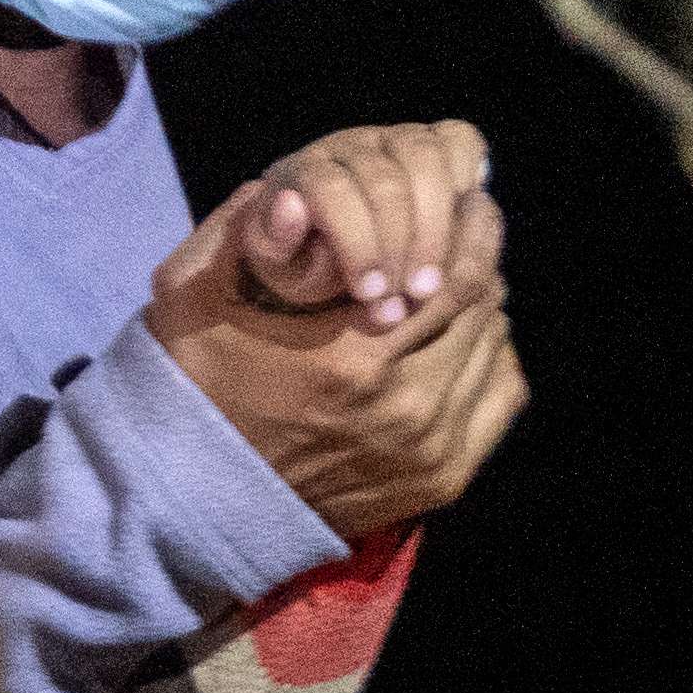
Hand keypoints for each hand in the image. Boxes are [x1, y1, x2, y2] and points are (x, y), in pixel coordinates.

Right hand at [147, 133, 521, 541]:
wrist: (192, 497)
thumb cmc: (194, 383)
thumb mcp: (194, 300)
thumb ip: (242, 239)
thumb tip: (298, 195)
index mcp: (347, 360)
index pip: (448, 271)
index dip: (462, 224)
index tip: (459, 198)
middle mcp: (403, 408)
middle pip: (481, 304)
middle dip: (478, 256)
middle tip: (467, 227)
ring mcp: (430, 449)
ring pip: (495, 343)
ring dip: (482, 306)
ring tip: (454, 284)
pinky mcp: (444, 477)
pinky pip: (501, 394)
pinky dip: (489, 356)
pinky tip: (457, 341)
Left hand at [213, 119, 493, 327]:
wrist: (333, 243)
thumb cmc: (302, 258)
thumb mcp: (279, 265)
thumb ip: (278, 243)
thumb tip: (291, 206)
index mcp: (300, 170)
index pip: (330, 190)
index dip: (356, 243)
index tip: (370, 293)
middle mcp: (347, 145)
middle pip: (384, 182)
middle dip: (399, 247)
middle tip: (407, 297)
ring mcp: (392, 137)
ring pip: (425, 160)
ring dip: (436, 228)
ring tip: (431, 284)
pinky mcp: (432, 139)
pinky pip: (460, 140)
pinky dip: (466, 177)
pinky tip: (460, 227)